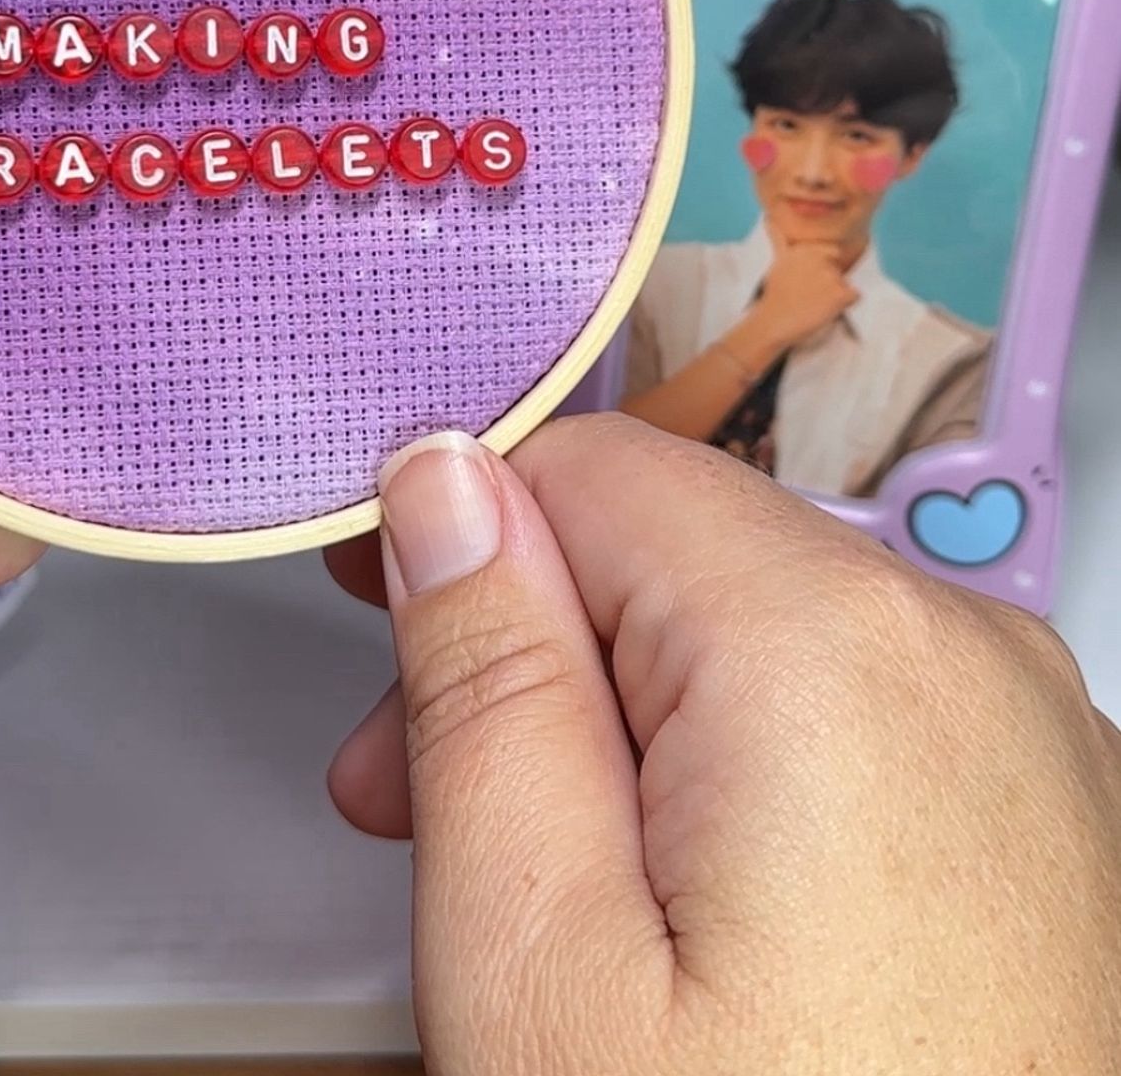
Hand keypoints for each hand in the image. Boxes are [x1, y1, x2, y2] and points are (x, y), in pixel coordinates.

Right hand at [327, 417, 1120, 1072]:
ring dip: (631, 725)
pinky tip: (701, 924)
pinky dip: (750, 781)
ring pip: (765, 644)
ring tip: (552, 897)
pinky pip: (860, 730)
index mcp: (834, 642)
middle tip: (418, 810)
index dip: (457, 536)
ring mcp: (1038, 744)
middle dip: (536, 653)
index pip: (592, 467)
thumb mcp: (538, 952)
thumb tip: (445, 482)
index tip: (369, 642)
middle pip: (681, 556)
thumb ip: (484, 678)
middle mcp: (965, 654)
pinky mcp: (1059, 830)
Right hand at [744, 231, 857, 358]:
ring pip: (845, 283)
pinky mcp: (840, 294)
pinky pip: (854, 296)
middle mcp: (820, 257)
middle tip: (809, 295)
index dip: (822, 269)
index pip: (831, 253)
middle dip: (829, 282)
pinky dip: (845, 304)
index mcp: (806, 248)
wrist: (773, 321)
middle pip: (839, 270)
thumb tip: (768, 218)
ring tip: (814, 303)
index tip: (807, 282)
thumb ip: (778, 239)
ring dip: (835, 295)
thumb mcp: (776, 261)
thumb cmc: (775, 294)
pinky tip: (825, 309)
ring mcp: (831, 275)